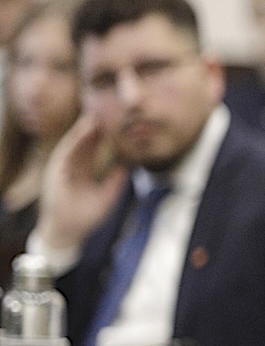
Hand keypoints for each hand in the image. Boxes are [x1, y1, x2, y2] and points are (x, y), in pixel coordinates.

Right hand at [35, 112, 129, 252]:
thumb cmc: (86, 217)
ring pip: (74, 145)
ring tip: (94, 117)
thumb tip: (128, 166)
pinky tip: (83, 132)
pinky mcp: (56, 173)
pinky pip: (66, 154)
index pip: (93, 150)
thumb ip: (115, 181)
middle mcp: (71, 167)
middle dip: (93, 129)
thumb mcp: (107, 197)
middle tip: (104, 111)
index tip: (113, 123)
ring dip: (83, 131)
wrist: (68, 233)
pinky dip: (74, 142)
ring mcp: (63, 169)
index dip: (102, 136)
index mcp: (82, 171)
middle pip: (83, 144)